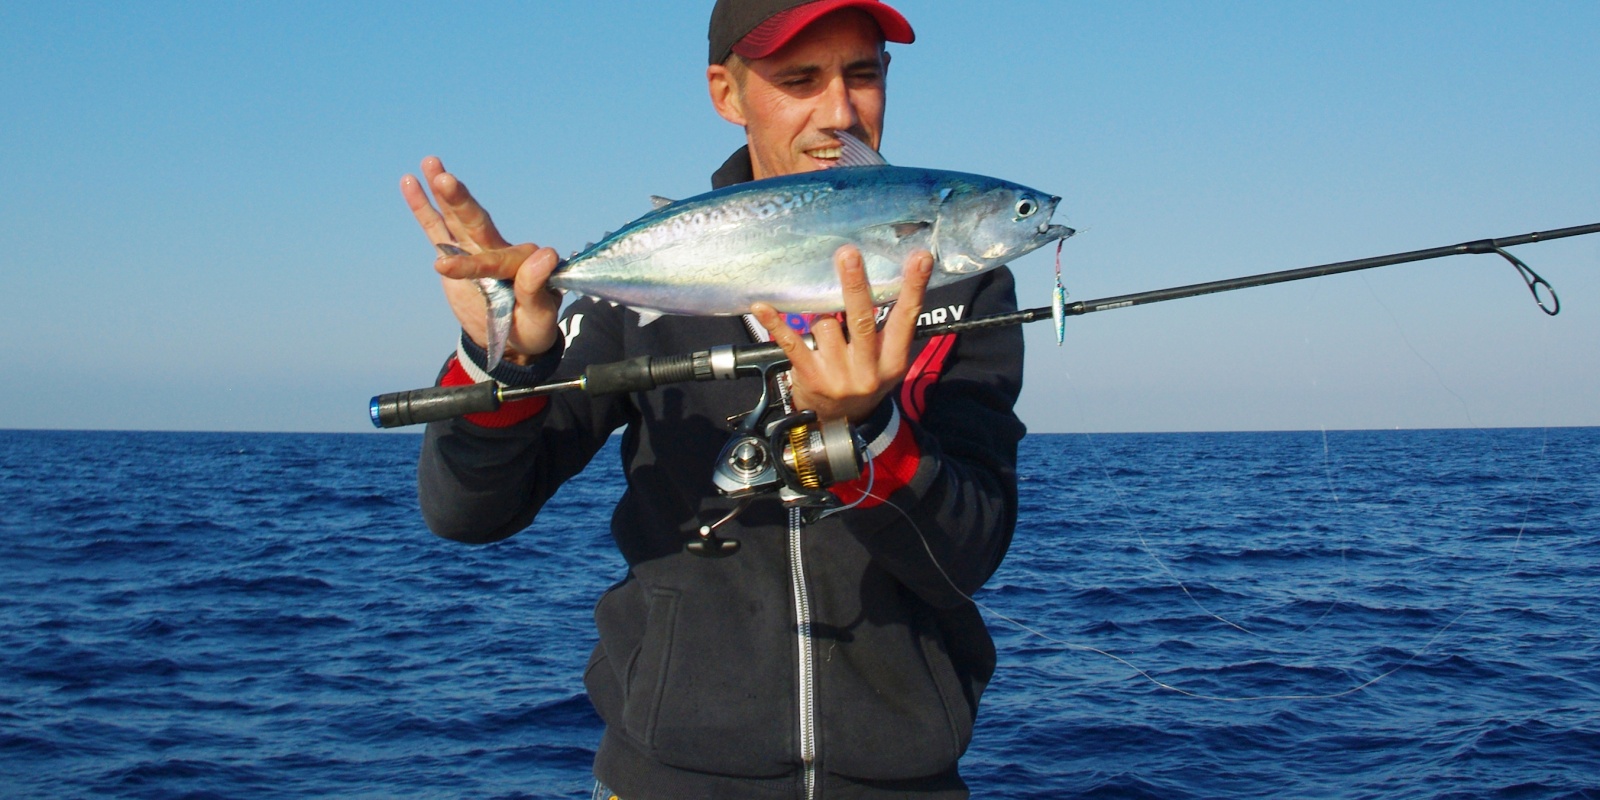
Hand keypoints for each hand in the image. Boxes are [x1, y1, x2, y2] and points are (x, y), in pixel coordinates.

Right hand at [401, 156, 562, 362]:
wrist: (514, 339)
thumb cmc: (532, 329)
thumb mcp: (540, 317)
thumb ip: (537, 288)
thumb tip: (546, 254)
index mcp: (521, 262)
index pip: (497, 259)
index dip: (472, 265)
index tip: (442, 267)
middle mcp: (498, 248)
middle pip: (477, 223)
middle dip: (460, 202)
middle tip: (445, 179)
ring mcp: (475, 249)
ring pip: (457, 218)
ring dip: (444, 193)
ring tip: (430, 163)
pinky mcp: (456, 255)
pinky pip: (437, 229)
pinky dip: (424, 208)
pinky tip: (411, 182)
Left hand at [752, 246, 932, 423]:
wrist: (839, 423)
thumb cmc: (864, 380)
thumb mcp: (886, 361)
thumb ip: (887, 330)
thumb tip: (880, 278)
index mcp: (893, 360)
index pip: (907, 318)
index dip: (914, 287)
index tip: (919, 258)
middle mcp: (867, 369)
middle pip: (862, 320)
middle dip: (855, 285)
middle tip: (849, 254)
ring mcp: (838, 375)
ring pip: (825, 324)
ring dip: (822, 315)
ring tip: (825, 324)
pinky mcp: (810, 376)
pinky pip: (791, 343)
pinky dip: (775, 323)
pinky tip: (762, 307)